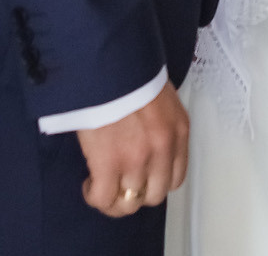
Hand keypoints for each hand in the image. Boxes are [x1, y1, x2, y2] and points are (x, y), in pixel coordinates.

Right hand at [76, 82, 187, 217]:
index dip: (155, 183)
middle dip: (136, 194)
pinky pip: (104, 198)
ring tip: (102, 186)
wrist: (110, 65)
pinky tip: (89, 185)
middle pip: (153, 195)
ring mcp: (137, 159)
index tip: (141, 178)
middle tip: (119, 184)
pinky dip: (95, 197)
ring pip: (129, 202)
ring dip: (114, 199)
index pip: (175, 178)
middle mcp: (162, 150)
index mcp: (178, 132)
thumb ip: (161, 124)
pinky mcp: (109, 164)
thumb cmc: (131, 73)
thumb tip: (146, 140)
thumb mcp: (161, 98)